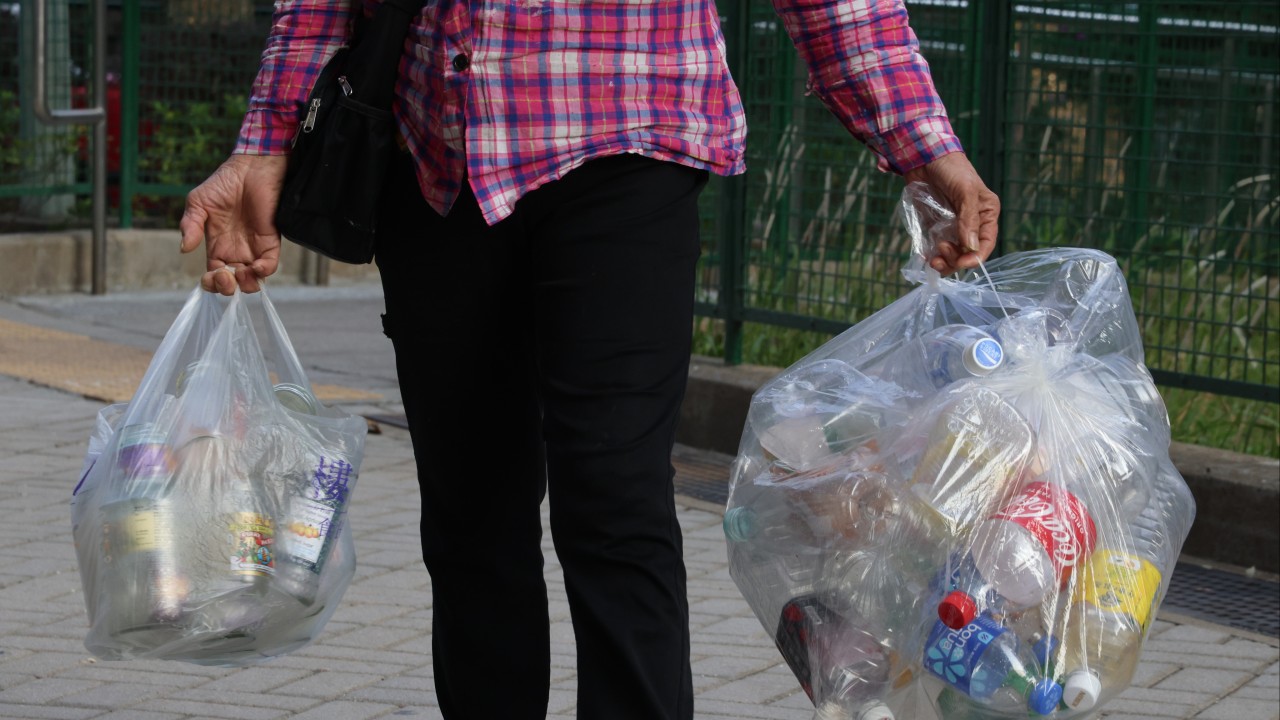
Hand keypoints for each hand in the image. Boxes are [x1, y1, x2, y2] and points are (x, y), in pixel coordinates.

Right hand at [179, 154, 287, 294]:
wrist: (249, 168)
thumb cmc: (222, 183)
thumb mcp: (198, 203)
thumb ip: (190, 225)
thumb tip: (184, 248)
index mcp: (216, 246)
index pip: (214, 275)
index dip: (211, 283)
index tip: (210, 278)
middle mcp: (235, 251)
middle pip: (233, 283)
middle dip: (227, 288)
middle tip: (225, 277)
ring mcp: (253, 247)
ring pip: (252, 280)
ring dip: (246, 285)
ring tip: (240, 273)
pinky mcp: (270, 241)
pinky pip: (269, 265)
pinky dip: (263, 271)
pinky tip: (255, 266)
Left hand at [904, 152, 999, 273]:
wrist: (925, 157)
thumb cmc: (952, 169)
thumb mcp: (965, 191)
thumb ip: (969, 219)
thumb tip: (971, 246)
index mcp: (986, 215)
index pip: (986, 244)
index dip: (976, 257)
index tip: (963, 262)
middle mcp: (971, 224)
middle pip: (967, 254)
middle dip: (956, 258)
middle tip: (941, 247)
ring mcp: (951, 227)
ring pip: (952, 255)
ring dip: (944, 261)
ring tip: (932, 256)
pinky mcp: (934, 227)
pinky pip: (934, 249)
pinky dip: (931, 256)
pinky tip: (925, 256)